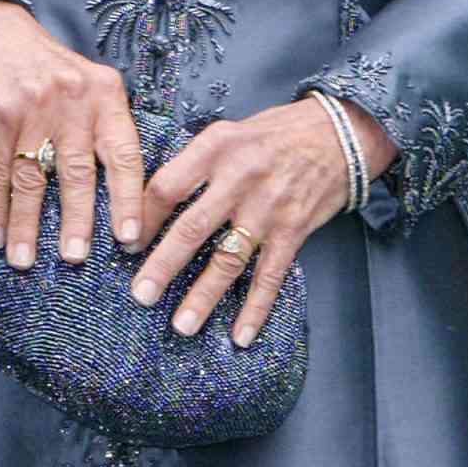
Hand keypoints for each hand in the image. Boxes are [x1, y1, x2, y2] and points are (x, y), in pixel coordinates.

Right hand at [0, 0, 144, 270]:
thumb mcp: (88, 82)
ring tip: (27, 261)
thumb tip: (121, 190)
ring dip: (29, 225)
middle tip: (77, 258)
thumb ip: (103, 124)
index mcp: (106, 93)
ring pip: (34, 178)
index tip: (130, 237)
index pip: (124, 151)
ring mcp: (33, 108)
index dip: (128, 197)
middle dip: (78, 221)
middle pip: (79, 171)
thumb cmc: (48, 65)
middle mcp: (73, 100)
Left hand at [130, 98, 394, 347]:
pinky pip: (270, 275)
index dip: (143, 218)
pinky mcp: (294, 229)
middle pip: (192, 227)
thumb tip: (155, 202)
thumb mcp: (232, 131)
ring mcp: (268, 206)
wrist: (340, 132)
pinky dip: (256, 308)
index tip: (127, 244)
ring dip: (203, 296)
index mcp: (218, 146)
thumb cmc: (277, 132)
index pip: (167, 185)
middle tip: (140, 295)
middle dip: (163, 265)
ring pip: (229, 258)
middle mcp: (240, 177)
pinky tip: (241, 335)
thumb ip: (198, 163)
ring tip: (181, 326)